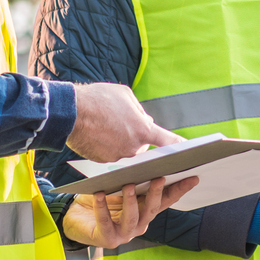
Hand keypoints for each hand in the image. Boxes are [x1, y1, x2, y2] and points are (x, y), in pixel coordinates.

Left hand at [63, 176, 198, 249]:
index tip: (193, 178)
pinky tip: (100, 194)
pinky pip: (105, 221)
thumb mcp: (122, 187)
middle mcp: (139, 225)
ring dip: (131, 201)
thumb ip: (137, 178)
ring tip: (128, 185)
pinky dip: (102, 207)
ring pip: (132, 218)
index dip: (180, 190)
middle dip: (156, 193)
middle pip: (151, 209)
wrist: (77, 218)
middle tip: (159, 177)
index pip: (166, 200)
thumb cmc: (103, 199)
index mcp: (146, 211)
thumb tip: (150, 155)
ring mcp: (124, 234)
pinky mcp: (107, 238)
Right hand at [67, 83, 182, 161]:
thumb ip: (138, 111)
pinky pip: (111, 156)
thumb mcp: (125, 96)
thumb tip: (143, 120)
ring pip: (125, 151)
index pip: (167, 141)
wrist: (71, 113)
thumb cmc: (99, 99)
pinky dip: (107, 147)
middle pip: (142, 146)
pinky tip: (97, 134)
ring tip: (105, 125)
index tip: (188, 149)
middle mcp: (133, 148)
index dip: (179, 145)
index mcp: (142, 130)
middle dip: (137, 136)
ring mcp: (117, 158)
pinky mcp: (103, 163)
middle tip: (122, 122)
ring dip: (120, 141)